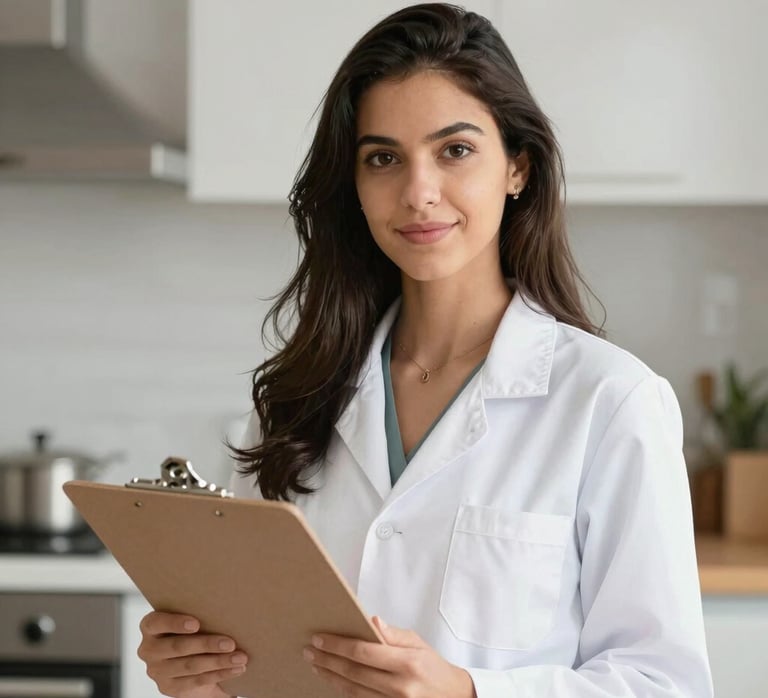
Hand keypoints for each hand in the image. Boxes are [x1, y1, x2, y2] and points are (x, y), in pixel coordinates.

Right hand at [137, 611, 247, 697]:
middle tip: (230, 643)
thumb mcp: (190, 620)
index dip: (174, 623)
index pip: (155, 622)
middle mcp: (149, 649)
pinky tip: (235, 669)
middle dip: (207, 645)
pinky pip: (197, 681)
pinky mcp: (169, 688)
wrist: (190, 661)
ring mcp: (157, 671)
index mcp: (150, 627)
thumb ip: (200, 613)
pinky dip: (219, 674)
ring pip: (190, 665)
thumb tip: (231, 601)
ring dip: (218, 662)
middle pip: (178, 647)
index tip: (197, 624)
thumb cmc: (193, 629)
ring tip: (240, 657)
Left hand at [304, 616, 475, 697]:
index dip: (338, 645)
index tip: (320, 638)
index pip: (364, 652)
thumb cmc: (433, 668)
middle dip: (328, 660)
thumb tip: (371, 620)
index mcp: (408, 663)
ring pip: (353, 691)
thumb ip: (394, 634)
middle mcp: (400, 687)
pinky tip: (332, 680)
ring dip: (330, 677)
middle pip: (354, 673)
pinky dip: (344, 691)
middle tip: (309, 650)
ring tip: (316, 664)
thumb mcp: (418, 643)